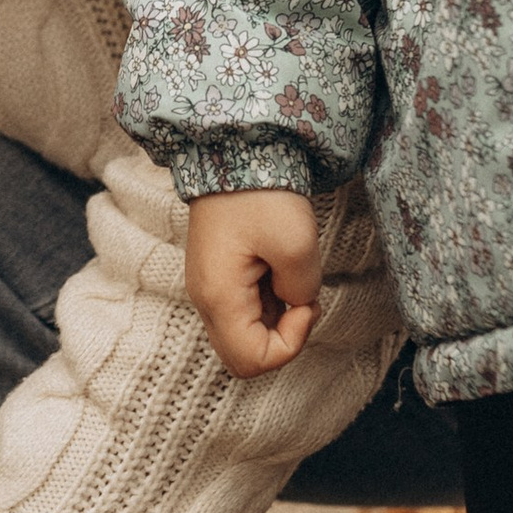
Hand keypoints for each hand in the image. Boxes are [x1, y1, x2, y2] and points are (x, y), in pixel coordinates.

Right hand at [185, 187, 321, 376]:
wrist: (232, 152)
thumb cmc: (261, 194)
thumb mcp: (297, 244)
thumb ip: (302, 290)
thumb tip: (296, 303)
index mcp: (219, 297)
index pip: (252, 361)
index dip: (289, 345)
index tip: (306, 305)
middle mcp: (206, 300)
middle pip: (243, 356)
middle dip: (281, 340)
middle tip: (302, 302)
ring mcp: (209, 288)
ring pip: (244, 334)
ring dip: (276, 319)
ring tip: (291, 276)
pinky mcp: (218, 275)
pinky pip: (243, 310)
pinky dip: (268, 302)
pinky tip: (280, 269)